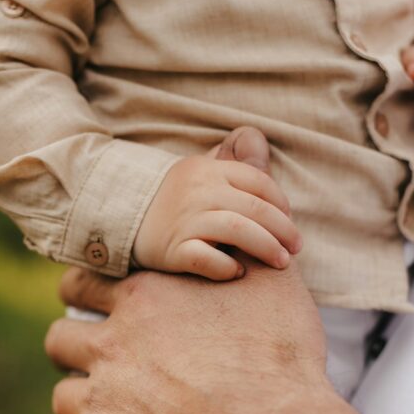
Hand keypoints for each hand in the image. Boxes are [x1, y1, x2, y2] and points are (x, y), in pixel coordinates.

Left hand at [44, 260, 410, 413]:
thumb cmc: (282, 360)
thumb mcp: (275, 283)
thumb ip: (245, 248)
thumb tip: (239, 219)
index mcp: (144, 299)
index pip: (83, 284)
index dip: (85, 297)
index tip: (96, 312)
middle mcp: (112, 345)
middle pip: (59, 339)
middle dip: (72, 351)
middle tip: (99, 367)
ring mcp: (100, 399)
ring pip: (62, 397)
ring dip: (82, 405)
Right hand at [132, 134, 300, 281]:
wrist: (119, 218)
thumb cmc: (173, 200)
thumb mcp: (198, 171)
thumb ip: (230, 163)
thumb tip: (257, 141)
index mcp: (207, 169)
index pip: (259, 182)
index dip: (281, 204)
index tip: (288, 222)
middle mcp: (197, 191)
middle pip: (255, 208)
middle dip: (283, 230)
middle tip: (295, 249)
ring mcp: (183, 220)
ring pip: (238, 231)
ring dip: (266, 248)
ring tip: (280, 262)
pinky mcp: (171, 251)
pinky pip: (207, 259)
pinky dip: (227, 267)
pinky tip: (237, 272)